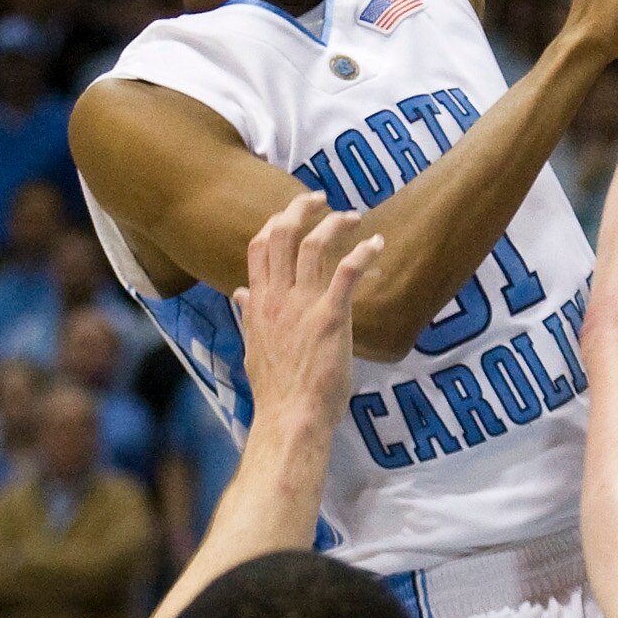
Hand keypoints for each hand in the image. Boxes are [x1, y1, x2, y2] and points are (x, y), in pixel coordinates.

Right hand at [233, 191, 382, 442]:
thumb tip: (240, 295)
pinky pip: (347, 272)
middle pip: (281, 235)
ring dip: (335, 224)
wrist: (291, 419)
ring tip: (353, 218)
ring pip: (313, 245)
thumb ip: (250, 316)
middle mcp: (276, 298)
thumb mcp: (255, 347)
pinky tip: (377, 245)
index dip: (274, 221)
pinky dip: (363, 253)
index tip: (292, 212)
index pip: (258, 247)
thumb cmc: (278, 390)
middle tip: (320, 198)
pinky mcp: (331, 317)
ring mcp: (302, 306)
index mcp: (258, 303)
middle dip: (301, 208)